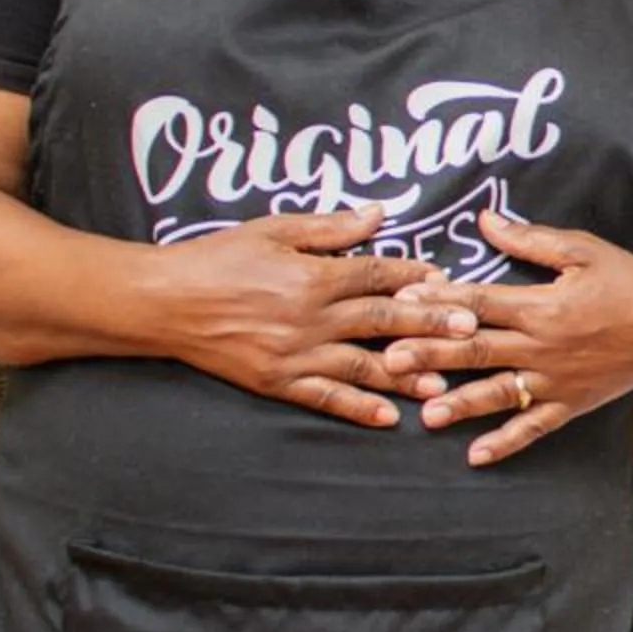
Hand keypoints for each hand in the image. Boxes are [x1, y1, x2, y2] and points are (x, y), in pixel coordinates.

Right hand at [152, 205, 476, 428]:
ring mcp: (293, 353)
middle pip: (380, 321)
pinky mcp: (275, 381)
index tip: (448, 279)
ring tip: (445, 382)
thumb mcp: (273, 230)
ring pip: (361, 364)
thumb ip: (330, 228)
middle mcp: (308, 317)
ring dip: (405, 374)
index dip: (413, 277)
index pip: (375, 276)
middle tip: (470, 329)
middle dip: (429, 325)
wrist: (161, 302)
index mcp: (311, 276)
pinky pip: (323, 397)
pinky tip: (388, 417)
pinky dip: (356, 407)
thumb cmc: (216, 258)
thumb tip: (380, 214)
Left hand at [384, 211, 632, 465]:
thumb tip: (486, 221)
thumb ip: (532, 240)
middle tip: (391, 361)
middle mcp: (542, 347)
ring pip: (498, 393)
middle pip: (477, 351)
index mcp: (542, 306)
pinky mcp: (571, 402)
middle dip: (431, 355)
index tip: (403, 301)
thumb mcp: (585, 251)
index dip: (439, 301)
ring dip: (460, 403)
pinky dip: (507, 441)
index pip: (480, 303)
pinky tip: (477, 455)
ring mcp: (555, 380)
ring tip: (425, 413)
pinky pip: (534, 426)